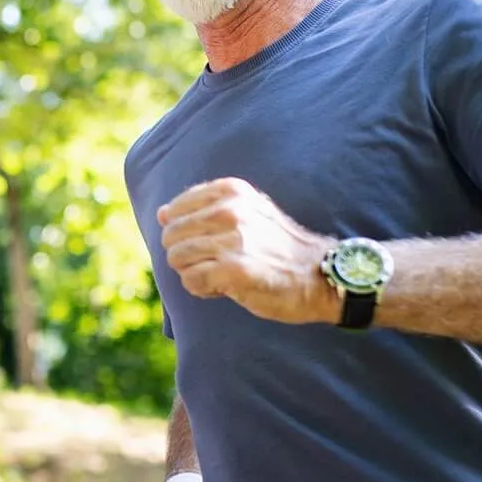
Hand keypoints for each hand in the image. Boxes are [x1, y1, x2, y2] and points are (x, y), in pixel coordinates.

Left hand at [158, 177, 336, 324]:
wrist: (320, 275)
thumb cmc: (278, 247)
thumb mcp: (248, 211)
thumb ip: (205, 209)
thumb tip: (161, 214)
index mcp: (231, 191)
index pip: (176, 209)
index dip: (187, 232)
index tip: (212, 242)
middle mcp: (230, 211)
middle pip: (171, 235)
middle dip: (187, 255)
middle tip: (217, 263)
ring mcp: (232, 241)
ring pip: (177, 258)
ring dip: (194, 272)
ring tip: (222, 275)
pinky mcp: (234, 271)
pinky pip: (191, 280)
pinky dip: (203, 289)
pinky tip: (225, 288)